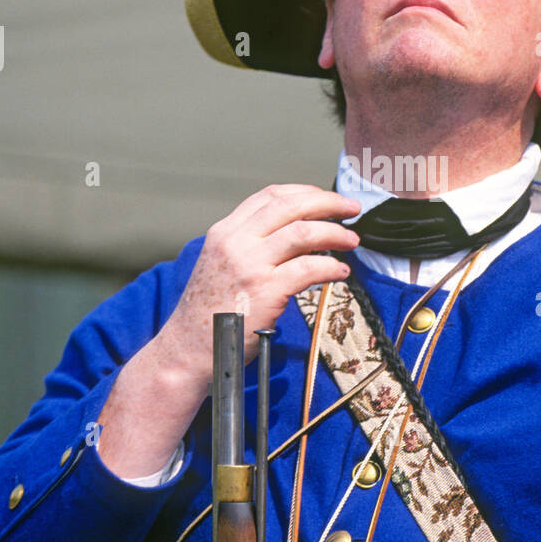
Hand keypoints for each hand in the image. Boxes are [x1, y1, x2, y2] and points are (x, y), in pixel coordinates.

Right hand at [154, 184, 360, 387]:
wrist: (188, 350)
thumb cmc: (209, 314)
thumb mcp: (221, 265)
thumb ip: (251, 246)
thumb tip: (299, 235)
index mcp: (225, 232)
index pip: (270, 196)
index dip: (304, 192)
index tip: (326, 198)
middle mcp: (235, 241)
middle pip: (290, 206)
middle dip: (328, 202)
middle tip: (352, 208)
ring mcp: (250, 265)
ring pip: (304, 232)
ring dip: (336, 232)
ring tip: (352, 240)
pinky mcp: (265, 290)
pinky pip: (310, 267)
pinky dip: (332, 266)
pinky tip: (340, 272)